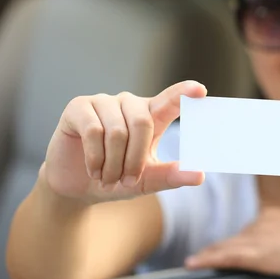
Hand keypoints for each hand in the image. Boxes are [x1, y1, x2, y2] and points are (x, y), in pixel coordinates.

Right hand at [40, 80, 206, 203]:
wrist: (78, 187)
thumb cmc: (118, 179)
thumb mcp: (147, 181)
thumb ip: (171, 176)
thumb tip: (199, 175)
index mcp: (151, 115)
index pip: (170, 100)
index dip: (184, 93)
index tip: (200, 91)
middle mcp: (129, 104)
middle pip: (142, 123)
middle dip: (135, 159)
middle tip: (128, 180)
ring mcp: (104, 102)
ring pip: (117, 131)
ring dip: (114, 164)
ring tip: (108, 179)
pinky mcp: (79, 107)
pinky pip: (93, 130)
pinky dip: (96, 157)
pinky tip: (94, 170)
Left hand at [185, 208, 279, 278]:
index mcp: (272, 217)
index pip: (244, 234)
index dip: (227, 246)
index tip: (211, 255)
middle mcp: (262, 223)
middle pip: (232, 241)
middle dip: (214, 252)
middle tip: (194, 263)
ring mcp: (262, 236)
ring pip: (227, 247)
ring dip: (209, 256)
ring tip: (192, 264)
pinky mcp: (263, 252)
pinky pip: (230, 255)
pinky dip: (210, 258)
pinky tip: (194, 263)